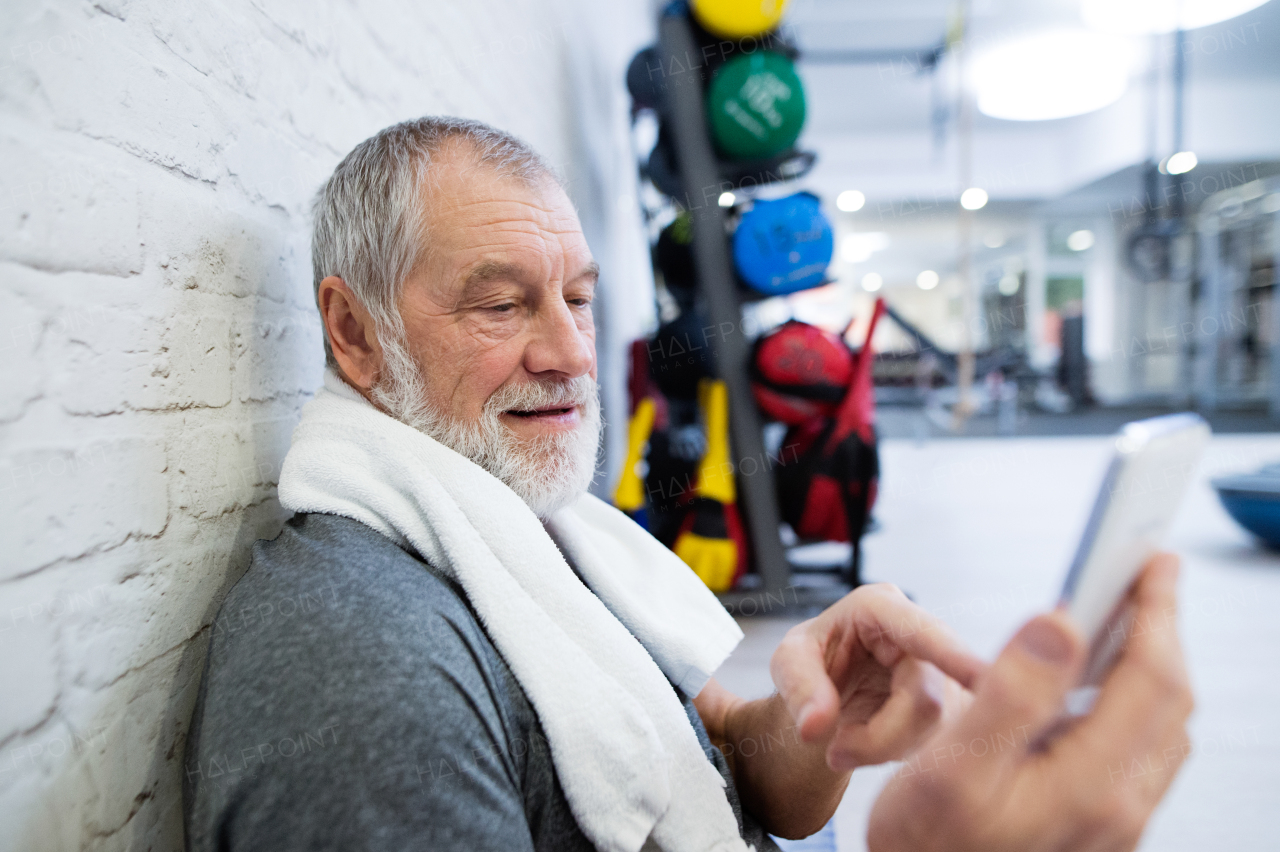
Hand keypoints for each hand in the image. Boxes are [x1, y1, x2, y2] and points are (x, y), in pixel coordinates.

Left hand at [770, 583, 985, 771]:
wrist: (828, 689)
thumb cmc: (812, 661)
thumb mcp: (788, 664)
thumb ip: (798, 688)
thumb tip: (815, 726)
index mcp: (879, 608)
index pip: (922, 631)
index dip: (952, 655)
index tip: (984, 676)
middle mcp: (920, 634)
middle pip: (926, 698)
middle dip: (880, 737)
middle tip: (836, 752)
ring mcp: (944, 672)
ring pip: (935, 728)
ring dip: (885, 749)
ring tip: (847, 743)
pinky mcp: (955, 706)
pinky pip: (940, 742)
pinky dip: (899, 753)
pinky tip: (874, 743)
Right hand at [868, 554, 1193, 851]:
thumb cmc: (927, 845)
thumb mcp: (951, 765)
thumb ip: (1010, 693)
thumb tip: (1058, 625)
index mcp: (1090, 783)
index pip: (1150, 677)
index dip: (1155, 611)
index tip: (1150, 562)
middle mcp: (1118, 806)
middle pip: (1167, 699)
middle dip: (1161, 628)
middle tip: (1145, 577)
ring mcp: (1115, 822)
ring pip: (1161, 728)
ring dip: (1152, 667)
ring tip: (1126, 622)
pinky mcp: (1102, 828)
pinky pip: (1141, 754)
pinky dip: (1134, 705)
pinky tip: (1099, 691)